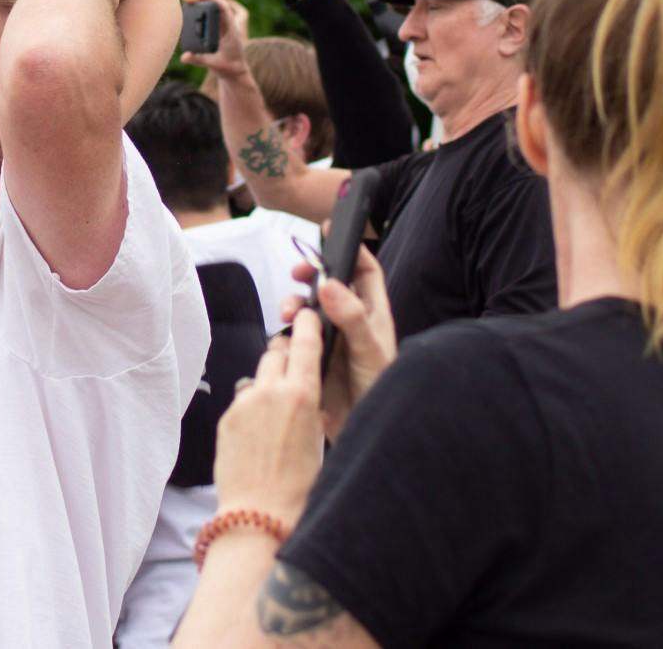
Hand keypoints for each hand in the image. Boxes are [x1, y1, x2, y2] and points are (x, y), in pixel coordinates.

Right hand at [179, 0, 250, 80]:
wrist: (236, 72)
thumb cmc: (228, 68)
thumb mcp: (213, 64)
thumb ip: (199, 60)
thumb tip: (184, 57)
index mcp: (231, 31)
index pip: (223, 8)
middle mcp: (229, 25)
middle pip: (218, 4)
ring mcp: (225, 26)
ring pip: (215, 7)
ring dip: (203, 0)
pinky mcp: (220, 29)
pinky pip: (212, 14)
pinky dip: (203, 7)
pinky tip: (194, 4)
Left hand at [212, 314, 326, 525]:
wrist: (259, 514)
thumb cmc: (298, 486)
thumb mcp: (319, 439)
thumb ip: (311, 406)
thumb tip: (307, 394)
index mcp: (302, 394)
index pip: (305, 342)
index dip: (307, 324)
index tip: (308, 313)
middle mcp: (270, 391)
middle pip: (278, 352)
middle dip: (286, 354)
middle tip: (294, 366)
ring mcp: (244, 402)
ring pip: (258, 374)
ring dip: (269, 381)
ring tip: (277, 408)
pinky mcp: (226, 416)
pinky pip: (243, 400)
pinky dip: (252, 406)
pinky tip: (259, 432)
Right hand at [279, 246, 396, 439]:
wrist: (362, 432)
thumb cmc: (378, 390)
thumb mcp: (369, 352)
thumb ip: (352, 318)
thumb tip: (330, 284)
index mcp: (371, 314)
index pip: (364, 272)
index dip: (350, 248)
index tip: (330, 230)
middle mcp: (350, 321)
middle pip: (328, 284)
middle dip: (311, 273)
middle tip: (297, 271)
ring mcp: (330, 338)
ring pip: (307, 308)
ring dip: (294, 303)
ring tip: (286, 312)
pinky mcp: (311, 356)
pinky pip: (293, 335)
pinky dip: (285, 332)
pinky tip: (284, 338)